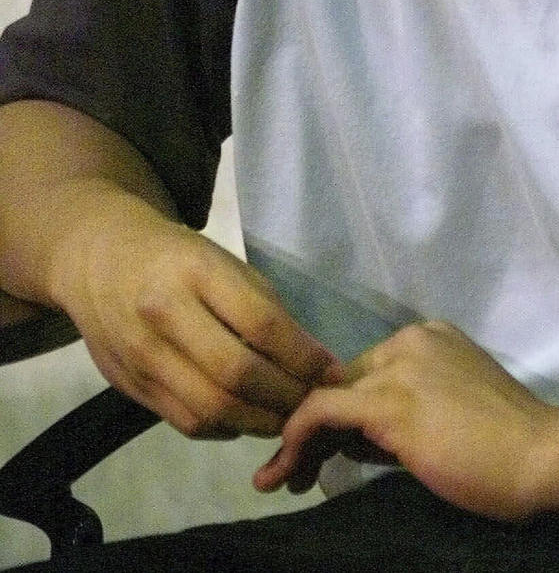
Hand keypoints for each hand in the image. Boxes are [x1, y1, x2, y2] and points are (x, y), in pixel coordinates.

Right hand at [50, 186, 338, 438]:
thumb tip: (312, 362)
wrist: (99, 259)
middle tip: (312, 402)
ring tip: (286, 417)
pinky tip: (246, 418)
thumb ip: (263, 308)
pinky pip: (186, 421)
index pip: (261, 324)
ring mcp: (142, 355)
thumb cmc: (176, 257)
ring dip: (258, 422)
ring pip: (210, 408)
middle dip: (285, 397)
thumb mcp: (222, 262)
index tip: (332, 371)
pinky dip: (225, 428)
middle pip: (236, 375)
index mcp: (196, 272)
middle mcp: (164, 315)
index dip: (303, 356)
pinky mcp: (130, 386)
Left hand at [253, 320, 558, 518]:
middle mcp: (411, 340)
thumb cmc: (509, 450)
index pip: (365, 372)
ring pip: (326, 395)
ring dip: (295, 438)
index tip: (322, 456)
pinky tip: (285, 470)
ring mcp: (400, 367)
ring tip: (279, 479)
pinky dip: (295, 438)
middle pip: (342, 381)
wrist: (545, 456)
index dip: (340, 416)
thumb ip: (402, 417)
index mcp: (429, 338)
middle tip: (295, 473)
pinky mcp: (390, 401)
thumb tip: (352, 441)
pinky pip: (321, 411)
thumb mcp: (450, 418)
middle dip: (314, 428)